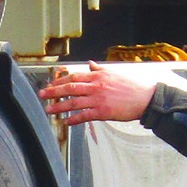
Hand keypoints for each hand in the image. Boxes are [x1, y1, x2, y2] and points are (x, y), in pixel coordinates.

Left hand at [37, 64, 156, 125]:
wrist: (145, 99)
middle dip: (53, 92)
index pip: (74, 77)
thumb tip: (89, 64)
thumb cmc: (130, 87)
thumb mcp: (113, 74)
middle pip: (70, 88)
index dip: (60, 81)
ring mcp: (98, 99)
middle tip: (42, 95)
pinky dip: (74, 119)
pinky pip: (84, 116)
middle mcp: (96, 87)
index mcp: (97, 76)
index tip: (50, 85)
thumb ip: (99, 69)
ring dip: (59, 107)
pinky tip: (66, 122)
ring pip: (74, 103)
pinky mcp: (103, 112)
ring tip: (49, 110)